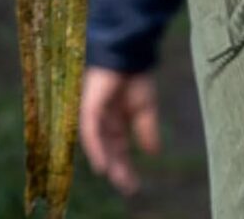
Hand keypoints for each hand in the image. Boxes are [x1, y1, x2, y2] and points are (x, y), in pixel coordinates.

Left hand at [78, 66, 161, 194]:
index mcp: (117, 122)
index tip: (134, 185)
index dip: (126, 167)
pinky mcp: (89, 107)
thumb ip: (147, 130)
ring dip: (107, 162)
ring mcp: (95, 115)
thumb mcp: (145, 109)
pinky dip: (95, 149)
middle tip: (128, 187)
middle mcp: (104, 121)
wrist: (130, 55)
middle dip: (118, 169)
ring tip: (117, 179)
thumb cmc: (137, 77)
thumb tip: (154, 153)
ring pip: (98, 145)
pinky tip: (102, 165)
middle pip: (109, 151)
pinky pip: (90, 133)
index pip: (119, 150)